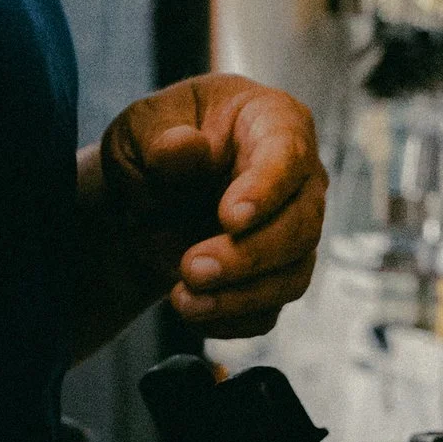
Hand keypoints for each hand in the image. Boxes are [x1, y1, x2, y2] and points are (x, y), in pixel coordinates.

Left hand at [89, 73, 325, 338]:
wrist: (141, 196)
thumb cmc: (155, 144)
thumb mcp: (141, 128)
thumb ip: (161, 136)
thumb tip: (188, 148)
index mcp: (272, 122)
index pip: (288, 154)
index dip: (265, 189)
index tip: (230, 218)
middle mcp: (297, 179)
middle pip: (301, 225)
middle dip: (248, 256)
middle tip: (192, 268)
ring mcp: (292, 231)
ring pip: (292, 275)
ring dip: (239, 297)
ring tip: (183, 300)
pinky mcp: (274, 277)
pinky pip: (268, 310)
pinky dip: (231, 320)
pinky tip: (194, 311)